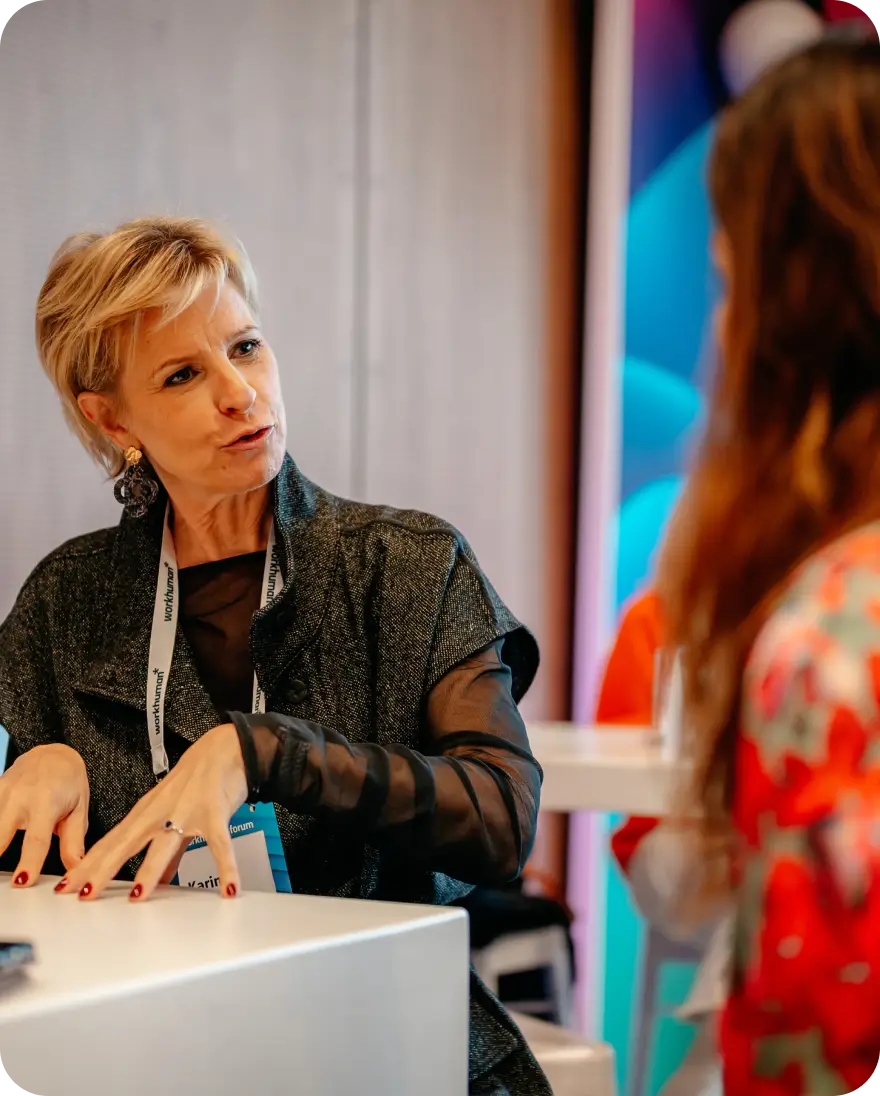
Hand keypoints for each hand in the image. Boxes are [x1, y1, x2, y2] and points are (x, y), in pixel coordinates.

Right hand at [0, 743, 89, 886]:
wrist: (54, 754)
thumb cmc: (69, 784)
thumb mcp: (78, 810)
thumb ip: (73, 843)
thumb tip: (75, 872)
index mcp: (46, 803)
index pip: (36, 839)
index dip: (29, 862)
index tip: (22, 882)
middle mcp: (20, 797)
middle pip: (0, 833)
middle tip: (0, 884)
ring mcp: (2, 792)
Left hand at [58, 723, 247, 902]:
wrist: (224, 747)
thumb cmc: (198, 779)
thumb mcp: (175, 813)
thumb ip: (170, 852)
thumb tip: (164, 881)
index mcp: (146, 813)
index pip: (110, 842)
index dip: (88, 864)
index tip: (68, 885)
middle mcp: (160, 812)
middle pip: (125, 844)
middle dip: (102, 869)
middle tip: (83, 893)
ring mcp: (186, 812)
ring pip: (164, 844)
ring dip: (150, 870)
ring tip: (137, 896)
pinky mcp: (214, 812)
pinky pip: (219, 844)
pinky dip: (225, 867)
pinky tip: (227, 888)